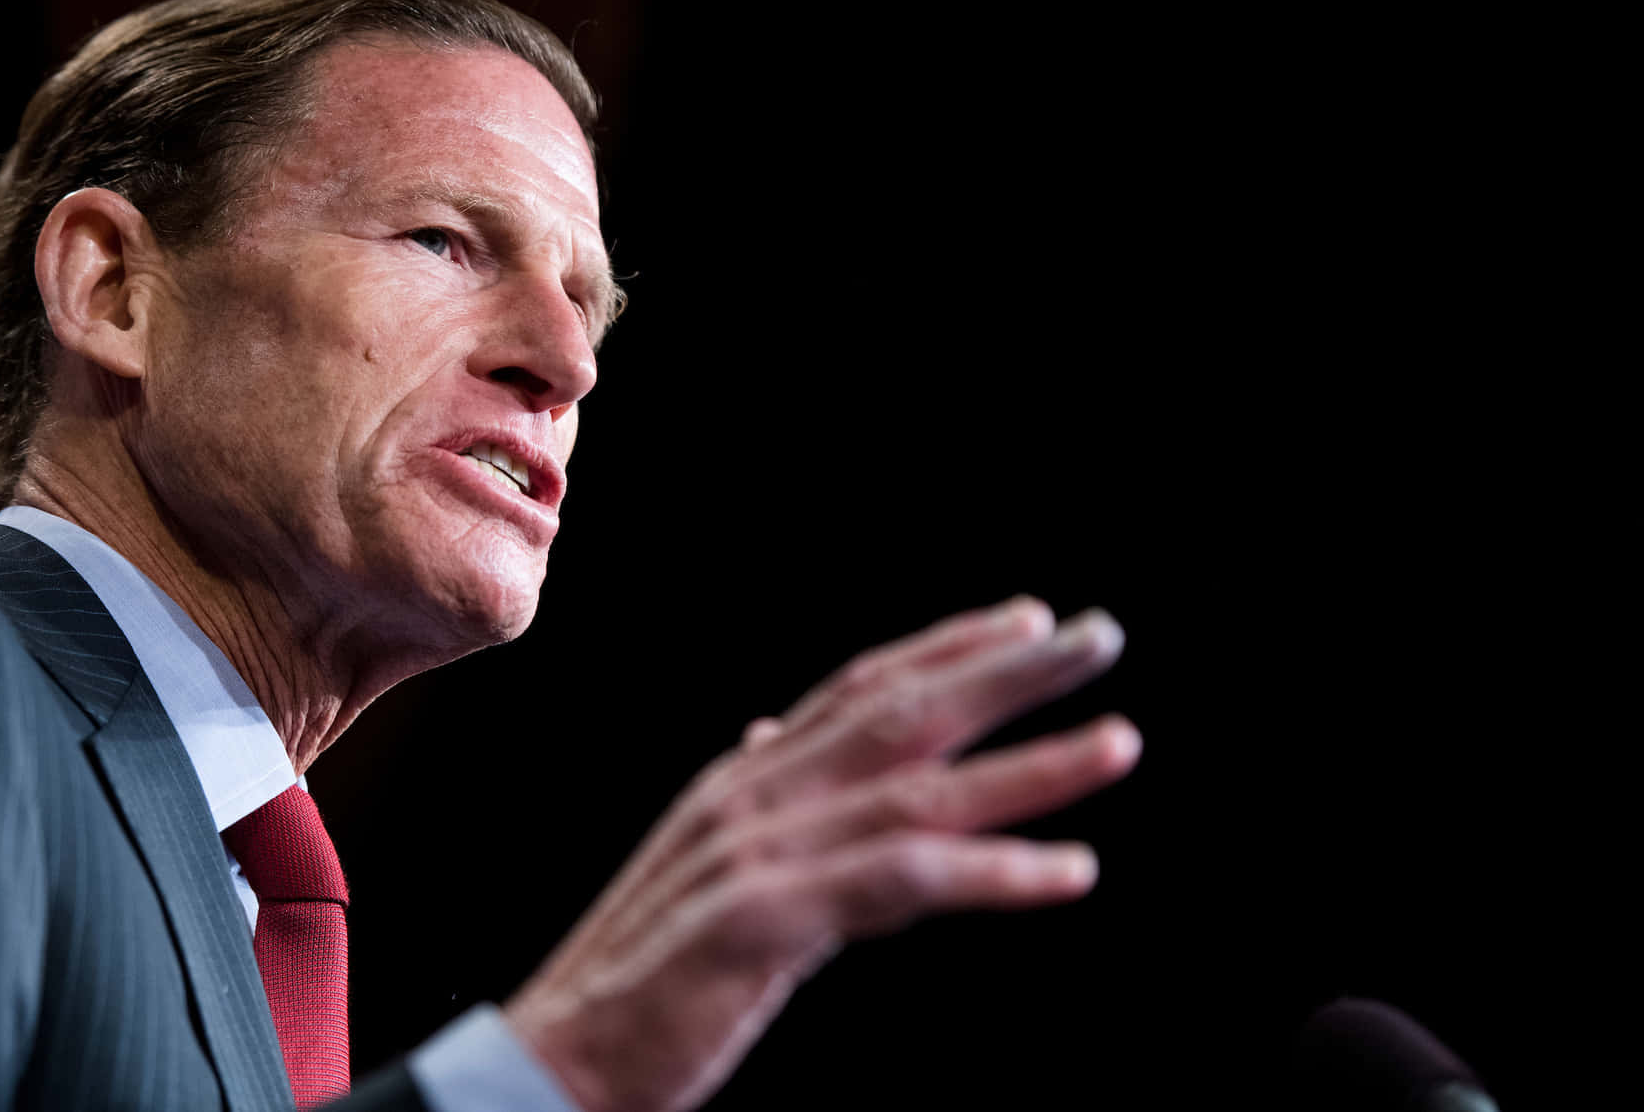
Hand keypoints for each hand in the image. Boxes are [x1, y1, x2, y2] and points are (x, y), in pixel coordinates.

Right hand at [505, 597, 1139, 1111]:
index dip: (948, 647)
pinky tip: (1069, 870)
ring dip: (1028, 766)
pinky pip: (900, 883)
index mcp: (743, 780)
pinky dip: (991, 872)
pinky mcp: (762, 921)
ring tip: (1118, 742)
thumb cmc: (642, 974)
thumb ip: (754, 798)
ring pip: (916, 789)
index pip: (860, 688)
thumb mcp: (703, 865)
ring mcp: (756, 853)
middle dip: (1007, 672)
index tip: (1027, 618)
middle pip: (900, 713)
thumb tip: (770, 733)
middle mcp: (752, 796)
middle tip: (1098, 635)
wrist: (556, 1056)